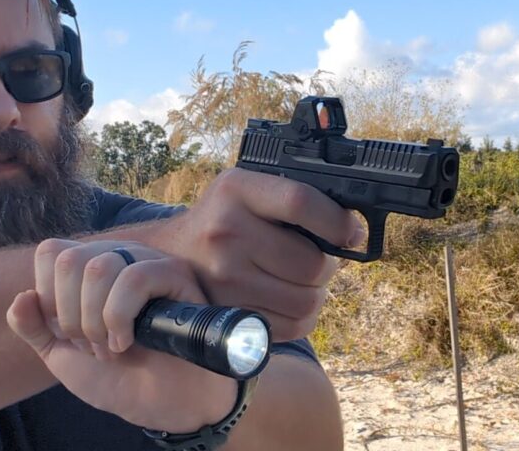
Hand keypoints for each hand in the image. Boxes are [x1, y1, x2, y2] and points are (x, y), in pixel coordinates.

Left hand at [6, 239, 236, 431]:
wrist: (159, 403)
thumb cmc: (117, 376)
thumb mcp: (61, 354)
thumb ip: (33, 327)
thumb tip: (21, 297)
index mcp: (89, 266)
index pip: (51, 252)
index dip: (50, 298)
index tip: (70, 334)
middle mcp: (118, 255)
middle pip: (70, 260)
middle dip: (73, 316)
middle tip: (94, 345)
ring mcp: (148, 262)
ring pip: (100, 267)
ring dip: (97, 321)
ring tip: (113, 347)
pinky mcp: (175, 275)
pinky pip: (134, 279)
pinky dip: (120, 318)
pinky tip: (129, 341)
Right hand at [151, 168, 363, 341]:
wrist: (167, 256)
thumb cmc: (223, 220)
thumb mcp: (247, 191)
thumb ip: (292, 197)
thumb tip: (351, 230)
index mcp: (236, 189)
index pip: (300, 202)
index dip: (337, 221)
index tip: (350, 233)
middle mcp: (225, 231)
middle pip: (311, 262)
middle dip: (327, 265)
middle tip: (318, 259)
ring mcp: (224, 277)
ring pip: (306, 299)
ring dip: (316, 293)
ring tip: (302, 281)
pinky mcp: (228, 313)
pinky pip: (290, 327)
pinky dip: (300, 318)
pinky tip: (287, 301)